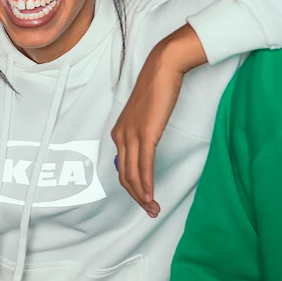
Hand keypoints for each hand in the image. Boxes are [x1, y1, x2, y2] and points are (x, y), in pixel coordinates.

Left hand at [112, 24, 205, 217]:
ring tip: (153, 208)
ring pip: (133, 174)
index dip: (132, 188)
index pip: (122, 168)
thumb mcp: (145, 116)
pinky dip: (147, 182)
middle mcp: (120, 136)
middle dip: (136, 197)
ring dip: (142, 195)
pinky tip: (151, 195)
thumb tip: (144, 153)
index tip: (143, 200)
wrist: (163, 69)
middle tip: (149, 211)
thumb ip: (142, 135)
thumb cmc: (157, 90)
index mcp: (119, 133)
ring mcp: (131, 135)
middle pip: (125, 176)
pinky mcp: (145, 133)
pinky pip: (144, 164)